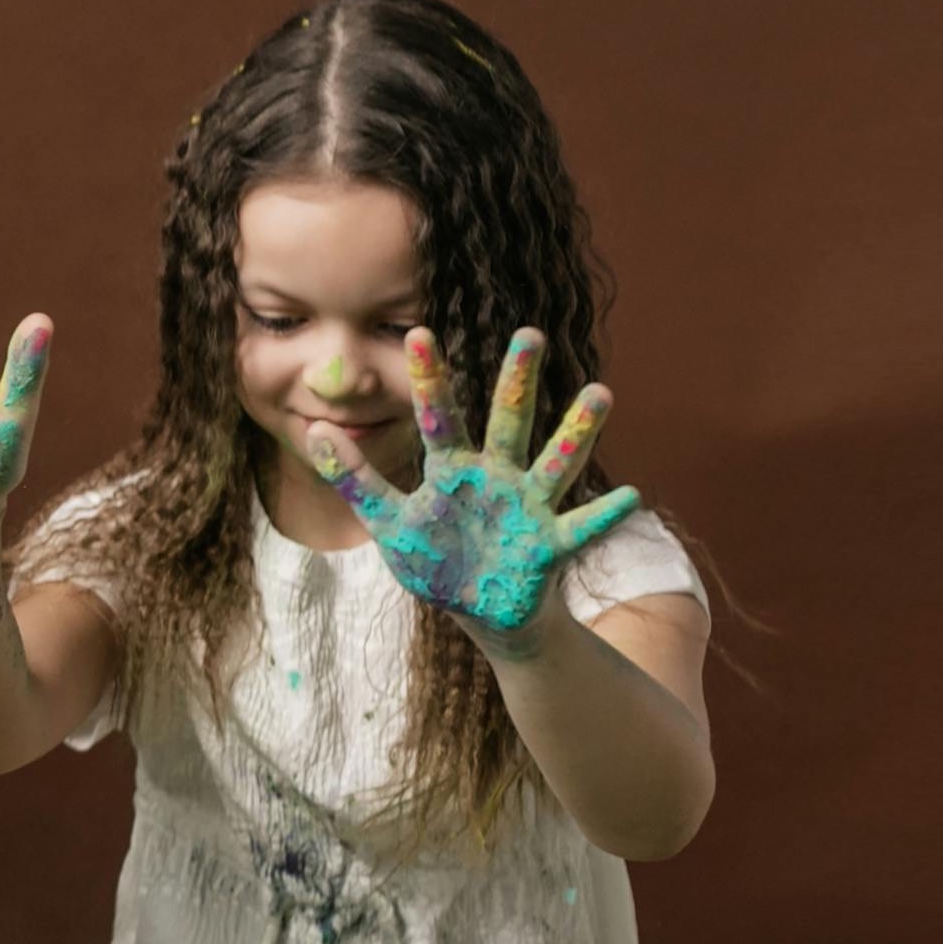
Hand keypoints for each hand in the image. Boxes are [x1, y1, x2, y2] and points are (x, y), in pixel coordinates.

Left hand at [307, 327, 639, 653]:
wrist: (480, 611)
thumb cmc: (437, 560)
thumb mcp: (389, 523)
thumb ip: (356, 480)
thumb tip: (313, 431)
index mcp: (453, 470)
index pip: (439, 417)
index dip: (430, 379)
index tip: (420, 332)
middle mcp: (497, 477)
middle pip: (509, 422)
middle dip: (518, 381)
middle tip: (530, 333)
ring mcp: (528, 507)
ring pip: (556, 462)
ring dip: (577, 432)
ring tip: (600, 394)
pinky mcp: (550, 543)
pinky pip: (581, 527)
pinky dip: (603, 514)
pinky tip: (629, 495)